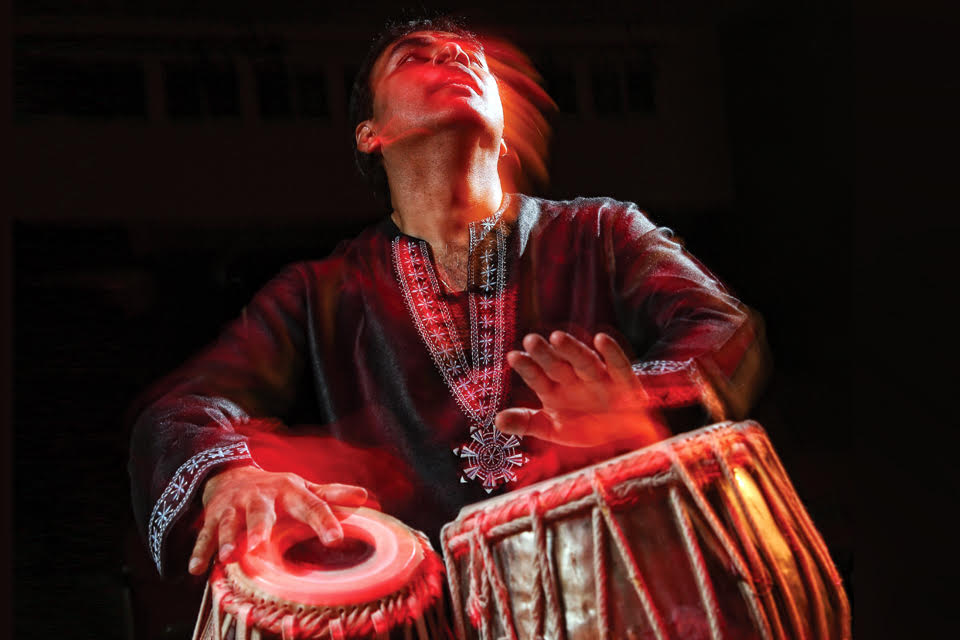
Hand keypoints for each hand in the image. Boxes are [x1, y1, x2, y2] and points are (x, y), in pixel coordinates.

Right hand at [188, 466, 370, 574]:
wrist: (233, 474)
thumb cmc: (279, 490)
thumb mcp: (306, 489)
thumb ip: (332, 495)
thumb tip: (366, 496)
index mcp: (290, 492)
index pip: (311, 506)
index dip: (324, 522)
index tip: (336, 539)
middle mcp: (261, 498)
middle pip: (261, 513)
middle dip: (260, 526)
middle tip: (262, 543)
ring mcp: (234, 507)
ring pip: (229, 524)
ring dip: (228, 540)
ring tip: (228, 558)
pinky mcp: (213, 518)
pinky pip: (205, 536)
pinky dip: (200, 551)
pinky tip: (196, 570)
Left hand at [495, 331, 667, 446]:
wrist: (623, 439)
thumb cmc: (585, 427)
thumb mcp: (552, 430)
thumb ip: (526, 423)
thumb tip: (496, 421)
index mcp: (554, 389)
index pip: (537, 376)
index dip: (527, 367)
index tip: (513, 356)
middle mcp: (574, 379)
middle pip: (557, 364)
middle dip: (545, 353)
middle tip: (531, 340)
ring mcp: (598, 378)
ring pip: (583, 361)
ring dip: (572, 349)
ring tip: (557, 337)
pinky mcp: (623, 382)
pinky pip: (618, 365)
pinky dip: (611, 353)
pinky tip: (601, 339)